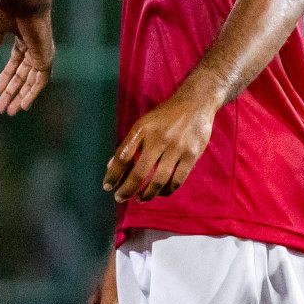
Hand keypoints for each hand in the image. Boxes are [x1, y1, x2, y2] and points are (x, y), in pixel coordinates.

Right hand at [0, 0, 53, 114]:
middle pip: (22, 77)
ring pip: (31, 82)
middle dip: (11, 93)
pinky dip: (33, 93)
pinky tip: (24, 105)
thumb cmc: (11, 7)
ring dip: (20, 97)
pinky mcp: (45, 59)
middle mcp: (34, 50)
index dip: (6, 78)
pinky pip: (40, 81)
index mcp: (24, 40)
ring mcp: (41, 55)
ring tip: (9, 112)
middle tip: (1, 108)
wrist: (25, 1)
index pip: (15, 64)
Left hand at [103, 78, 217, 201]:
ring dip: (147, 193)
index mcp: (141, 129)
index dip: (114, 173)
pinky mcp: (192, 155)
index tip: (107, 186)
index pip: (123, 156)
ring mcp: (176, 148)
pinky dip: (167, 190)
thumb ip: (129, 144)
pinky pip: (178, 179)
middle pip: (139, 171)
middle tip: (121, 198)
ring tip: (139, 199)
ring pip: (159, 179)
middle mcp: (157, 139)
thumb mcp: (143, 124)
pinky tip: (160, 193)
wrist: (195, 104)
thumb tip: (111, 165)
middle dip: (128, 188)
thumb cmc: (165, 115)